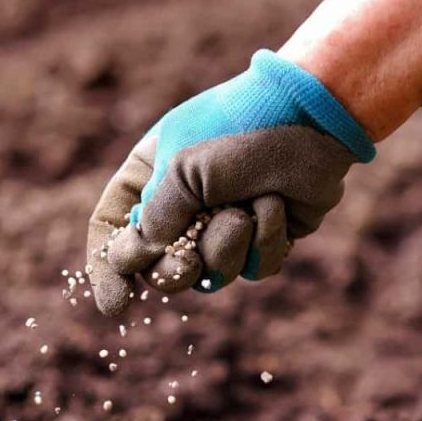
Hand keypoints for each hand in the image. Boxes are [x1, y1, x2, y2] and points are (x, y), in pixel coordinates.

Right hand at [86, 50, 375, 316]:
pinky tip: (276, 206)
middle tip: (186, 264)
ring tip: (246, 209)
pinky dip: (266, 241)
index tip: (117, 304)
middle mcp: (184, 204)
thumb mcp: (184, 168)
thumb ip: (157, 217)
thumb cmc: (241, 128)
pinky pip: (254, 269)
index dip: (109, 270)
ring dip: (227, 246)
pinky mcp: (266, 237)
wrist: (313, 116)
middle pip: (160, 268)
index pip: (112, 230)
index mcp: (150, 177)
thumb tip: (144, 257)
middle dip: (174, 271)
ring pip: (211, 274)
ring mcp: (225, 223)